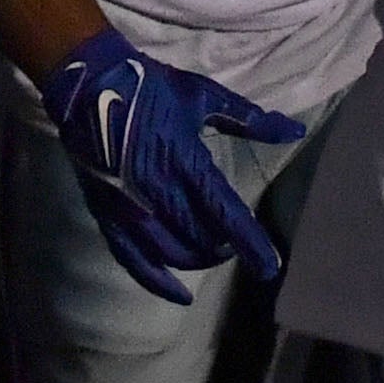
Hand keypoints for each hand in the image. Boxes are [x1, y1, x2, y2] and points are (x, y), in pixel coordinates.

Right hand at [44, 26, 306, 307]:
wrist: (88, 87)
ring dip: (198, 260)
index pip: (225, 212)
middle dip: (224, 248)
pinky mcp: (108, 215)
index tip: (270, 267)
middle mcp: (157, 190)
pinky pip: (133, 260)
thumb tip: (295, 130)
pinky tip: (180, 295)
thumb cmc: (151, 88)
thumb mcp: (203, 96)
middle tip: (236, 242)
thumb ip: (250, 119)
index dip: (250, 242)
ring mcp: (129, 206)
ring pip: (172, 253)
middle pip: (200, 238)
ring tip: (213, 252)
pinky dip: (158, 282)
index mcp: (184, 158)